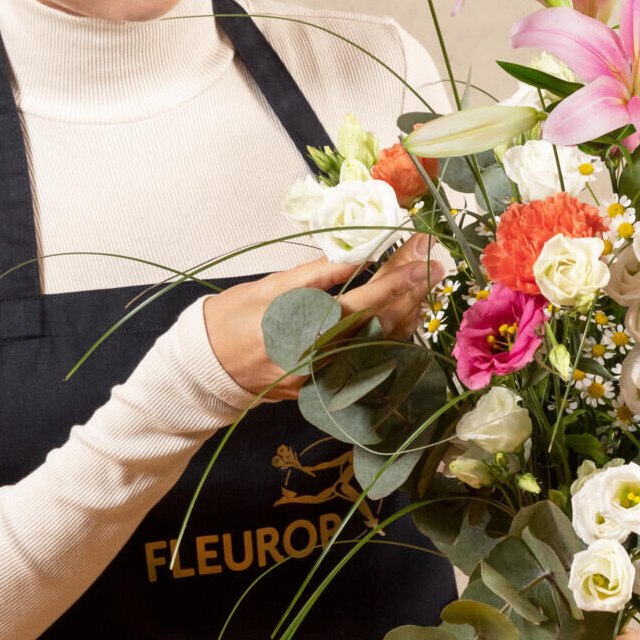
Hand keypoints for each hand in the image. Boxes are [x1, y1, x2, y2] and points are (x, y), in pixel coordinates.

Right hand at [203, 235, 443, 399]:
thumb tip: (357, 254)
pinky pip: (367, 358)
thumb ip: (317, 275)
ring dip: (406, 312)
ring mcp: (326, 377)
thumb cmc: (231, 320)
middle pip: (380, 324)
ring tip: (424, 282)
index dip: (397, 282)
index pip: (363, 304)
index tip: (422, 261)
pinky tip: (403, 313)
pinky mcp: (327, 385)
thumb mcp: (270, 288)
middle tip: (433, 264)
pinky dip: (388, 334)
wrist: (206, 368)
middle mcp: (322, 359)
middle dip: (411, 292)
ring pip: (379, 345)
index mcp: (304, 330)